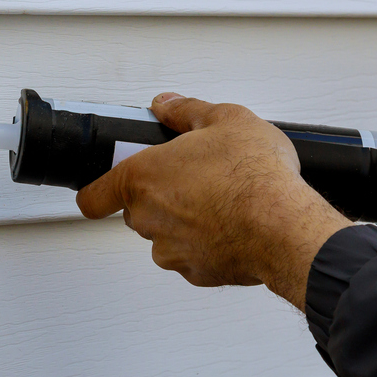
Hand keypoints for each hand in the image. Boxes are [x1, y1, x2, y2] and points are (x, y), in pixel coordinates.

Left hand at [76, 93, 351, 309]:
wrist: (285, 228)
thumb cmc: (254, 177)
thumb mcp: (225, 119)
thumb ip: (185, 110)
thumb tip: (166, 104)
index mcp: (141, 178)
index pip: (92, 197)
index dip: (97, 192)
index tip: (106, 188)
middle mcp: (147, 218)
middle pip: (135, 211)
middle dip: (159, 197)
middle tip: (191, 180)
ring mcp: (169, 249)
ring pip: (164, 235)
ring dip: (183, 223)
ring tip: (219, 203)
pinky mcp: (195, 273)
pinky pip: (192, 257)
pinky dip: (206, 245)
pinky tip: (232, 226)